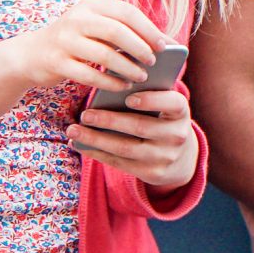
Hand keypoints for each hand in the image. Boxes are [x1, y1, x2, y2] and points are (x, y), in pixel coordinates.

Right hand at [0, 0, 165, 93]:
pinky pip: (89, 74)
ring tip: (141, 76)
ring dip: (126, 68)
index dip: (147, 29)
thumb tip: (164, 42)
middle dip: (139, 48)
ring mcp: (64, 40)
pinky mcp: (56, 62)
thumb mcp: (94, 27)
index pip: (126, 12)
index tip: (163, 45)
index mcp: (91, 5)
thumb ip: (122, 30)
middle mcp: (76, 19)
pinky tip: (122, 86)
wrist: (31, 54)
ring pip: (103, 55)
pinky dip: (109, 82)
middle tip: (153, 62)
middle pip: (116, 32)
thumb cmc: (74, 41)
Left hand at [72, 90, 197, 188]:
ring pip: (125, 148)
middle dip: (109, 121)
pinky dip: (96, 152)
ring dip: (95, 139)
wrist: (181, 157)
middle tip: (85, 114)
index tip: (129, 98)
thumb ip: (147, 93)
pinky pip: (119, 163)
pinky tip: (79, 143)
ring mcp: (165, 157)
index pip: (173, 104)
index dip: (152, 101)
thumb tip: (110, 79)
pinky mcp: (152, 173)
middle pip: (140, 127)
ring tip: (73, 130)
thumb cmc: (162, 119)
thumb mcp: (163, 106)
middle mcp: (177, 136)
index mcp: (181, 112)